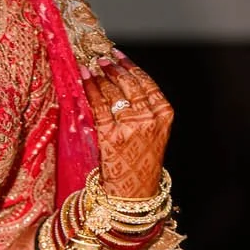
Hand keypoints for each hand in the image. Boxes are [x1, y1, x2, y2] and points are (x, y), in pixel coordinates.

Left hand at [85, 52, 172, 199]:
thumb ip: (146, 109)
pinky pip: (98, 106)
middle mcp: (150, 118)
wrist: (134, 193)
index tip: (118, 55)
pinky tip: (84, 80)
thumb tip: (121, 80)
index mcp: (164, 114)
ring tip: (90, 66)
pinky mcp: (111, 136)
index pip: (146, 82)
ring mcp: (130, 126)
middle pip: (129, 84)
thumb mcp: (154, 133)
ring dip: (99, 76)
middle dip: (112, 67)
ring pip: (113, 92)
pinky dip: (90, 90)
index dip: (130, 66)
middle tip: (100, 57)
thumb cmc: (141, 162)